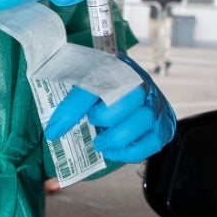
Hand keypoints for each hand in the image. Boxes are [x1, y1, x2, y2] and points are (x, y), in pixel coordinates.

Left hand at [44, 60, 176, 163]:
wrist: (131, 89)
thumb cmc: (103, 90)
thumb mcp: (84, 84)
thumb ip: (71, 99)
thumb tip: (53, 135)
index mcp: (116, 65)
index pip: (94, 82)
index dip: (73, 109)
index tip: (54, 130)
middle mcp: (140, 81)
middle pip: (126, 97)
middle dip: (104, 117)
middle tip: (92, 124)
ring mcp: (155, 104)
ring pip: (141, 120)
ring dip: (116, 138)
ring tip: (100, 143)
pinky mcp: (163, 125)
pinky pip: (152, 142)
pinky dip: (130, 152)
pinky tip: (114, 151)